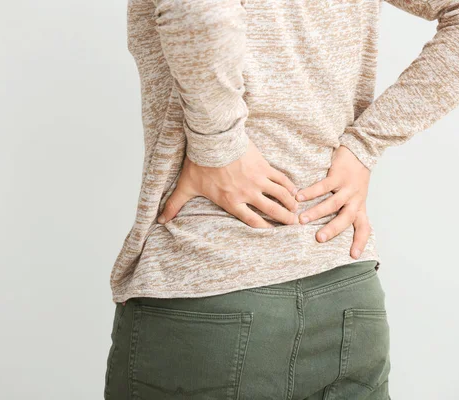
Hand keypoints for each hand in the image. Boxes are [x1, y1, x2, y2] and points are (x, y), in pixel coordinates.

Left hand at [158, 140, 298, 227]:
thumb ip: (174, 204)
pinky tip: (295, 190)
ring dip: (291, 204)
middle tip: (294, 224)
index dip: (264, 229)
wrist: (213, 140)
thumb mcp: (186, 186)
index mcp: (231, 202)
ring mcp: (258, 180)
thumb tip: (161, 220)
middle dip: (284, 220)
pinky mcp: (264, 166)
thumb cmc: (200, 163)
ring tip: (297, 210)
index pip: (252, 221)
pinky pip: (281, 179)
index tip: (273, 233)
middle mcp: (248, 194)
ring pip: (280, 196)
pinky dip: (289, 186)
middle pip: (272, 211)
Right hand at [296, 145, 371, 258]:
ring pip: (333, 204)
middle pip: (346, 219)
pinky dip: (311, 192)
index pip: (364, 227)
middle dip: (332, 230)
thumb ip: (346, 209)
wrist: (360, 150)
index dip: (360, 241)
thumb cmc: (354, 176)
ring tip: (301, 220)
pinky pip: (324, 186)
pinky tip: (299, 197)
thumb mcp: (355, 195)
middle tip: (319, 239)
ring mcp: (348, 187)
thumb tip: (328, 227)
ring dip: (316, 212)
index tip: (353, 255)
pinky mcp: (339, 175)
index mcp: (359, 206)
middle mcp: (355, 199)